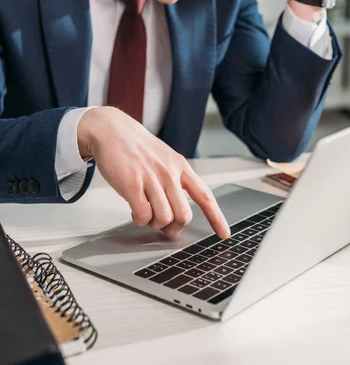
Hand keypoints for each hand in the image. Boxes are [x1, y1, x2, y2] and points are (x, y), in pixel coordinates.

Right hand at [77, 107, 230, 238]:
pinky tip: (134, 209)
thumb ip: (175, 179)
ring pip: (164, 218)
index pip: (204, 196)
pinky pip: (143, 216)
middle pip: (183, 215)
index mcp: (180, 166)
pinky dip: (139, 219)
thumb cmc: (136, 147)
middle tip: (161, 222)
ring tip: (145, 211)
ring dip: (153, 222)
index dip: (216, 218)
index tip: (224, 234)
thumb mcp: (165, 157)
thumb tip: (178, 210)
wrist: (111, 130)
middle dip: (173, 226)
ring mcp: (151, 179)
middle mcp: (169, 173)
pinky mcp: (132, 185)